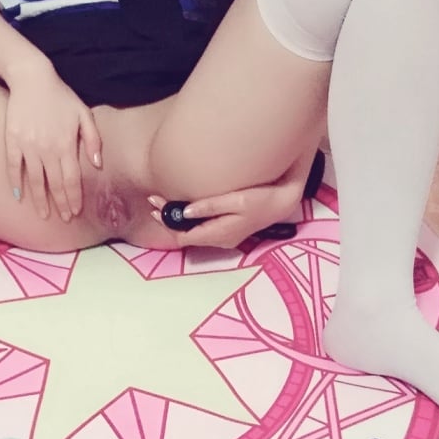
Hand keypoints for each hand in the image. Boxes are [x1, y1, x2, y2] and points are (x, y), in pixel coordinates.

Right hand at [5, 61, 101, 220]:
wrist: (32, 78)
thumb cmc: (60, 96)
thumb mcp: (83, 113)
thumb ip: (92, 139)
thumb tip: (97, 164)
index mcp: (67, 144)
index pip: (72, 179)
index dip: (74, 197)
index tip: (75, 211)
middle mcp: (48, 149)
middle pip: (55, 184)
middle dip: (60, 204)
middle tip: (63, 219)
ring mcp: (29, 146)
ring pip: (35, 180)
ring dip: (40, 200)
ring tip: (44, 214)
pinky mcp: (12, 140)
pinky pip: (14, 167)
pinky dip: (16, 183)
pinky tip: (19, 196)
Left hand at [147, 168, 304, 250]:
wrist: (284, 202)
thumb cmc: (263, 198)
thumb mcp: (237, 200)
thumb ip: (210, 207)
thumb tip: (185, 212)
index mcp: (219, 234)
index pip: (183, 234)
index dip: (166, 221)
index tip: (155, 204)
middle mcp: (220, 240)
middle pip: (185, 234)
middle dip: (167, 218)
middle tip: (153, 200)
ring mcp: (224, 237)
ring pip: (192, 231)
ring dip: (177, 217)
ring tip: (163, 201)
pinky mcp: (227, 230)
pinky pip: (201, 227)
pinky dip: (188, 217)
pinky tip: (184, 206)